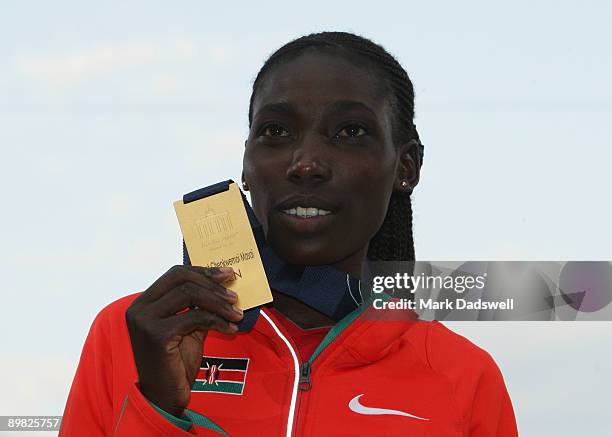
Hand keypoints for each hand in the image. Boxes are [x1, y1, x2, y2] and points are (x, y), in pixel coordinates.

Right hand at [125, 265, 242, 415]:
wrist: (164, 396)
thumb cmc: (176, 362)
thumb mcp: (188, 327)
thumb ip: (198, 306)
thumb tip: (223, 285)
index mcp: (145, 302)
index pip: (176, 273)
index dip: (203, 271)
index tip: (227, 274)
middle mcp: (140, 308)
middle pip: (182, 279)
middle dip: (212, 284)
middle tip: (234, 295)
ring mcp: (145, 321)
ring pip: (189, 295)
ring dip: (218, 302)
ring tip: (236, 313)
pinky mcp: (157, 335)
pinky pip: (195, 317)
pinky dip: (217, 321)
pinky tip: (230, 328)